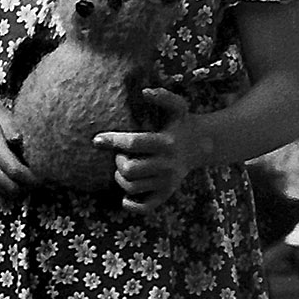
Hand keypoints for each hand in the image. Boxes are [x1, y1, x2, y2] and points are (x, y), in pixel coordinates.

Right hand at [0, 97, 39, 199]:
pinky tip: (14, 176)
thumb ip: (13, 127)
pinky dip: (8, 188)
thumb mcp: (0, 112)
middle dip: (30, 187)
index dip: (34, 178)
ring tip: (29, 177)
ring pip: (5, 194)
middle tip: (41, 178)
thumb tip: (22, 141)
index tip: (47, 175)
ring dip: (20, 189)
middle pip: (12, 188)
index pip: (16, 171)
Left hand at [94, 87, 205, 212]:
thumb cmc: (181, 123)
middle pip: (129, 169)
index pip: (133, 143)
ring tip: (123, 169)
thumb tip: (145, 91)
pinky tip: (125, 196)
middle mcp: (167, 164)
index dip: (112, 141)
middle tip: (120, 155)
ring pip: (132, 187)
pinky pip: (145, 207)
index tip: (97, 140)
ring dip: (120, 179)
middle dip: (118, 162)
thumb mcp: (177, 107)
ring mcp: (167, 182)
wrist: (202, 146)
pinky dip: (130, 204)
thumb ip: (164, 96)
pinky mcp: (167, 194)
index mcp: (166, 143)